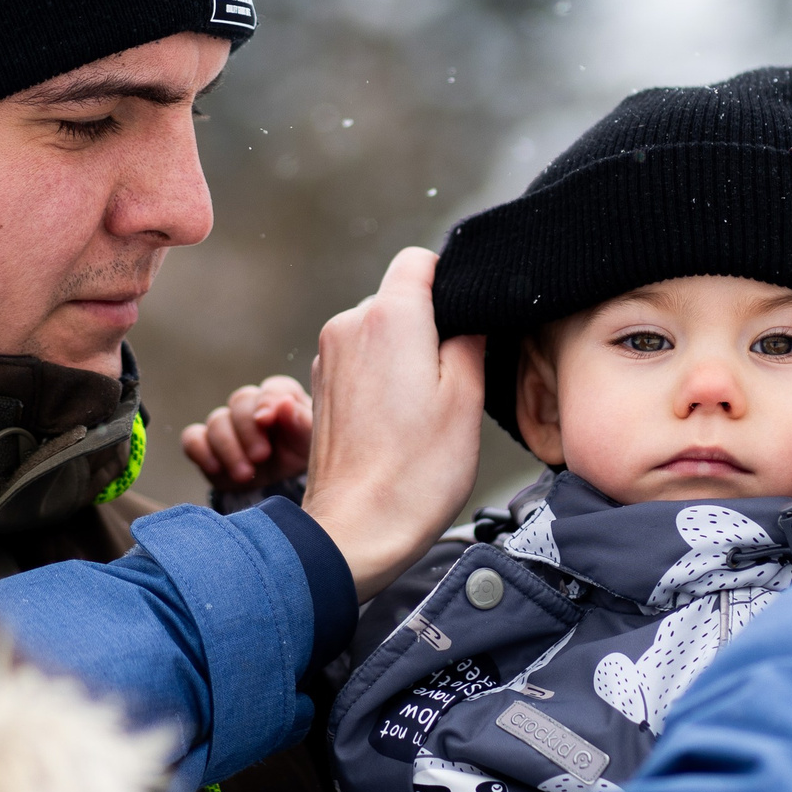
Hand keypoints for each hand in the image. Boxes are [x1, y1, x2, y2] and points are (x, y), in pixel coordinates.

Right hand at [180, 376, 312, 490]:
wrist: (281, 488)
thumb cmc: (301, 457)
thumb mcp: (310, 444)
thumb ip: (302, 423)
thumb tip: (285, 404)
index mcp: (282, 398)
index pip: (272, 388)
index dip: (267, 401)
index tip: (265, 419)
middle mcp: (252, 406)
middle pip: (241, 401)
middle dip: (248, 430)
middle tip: (261, 456)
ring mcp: (227, 424)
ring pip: (217, 421)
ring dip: (228, 448)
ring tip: (245, 475)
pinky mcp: (207, 445)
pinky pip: (192, 439)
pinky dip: (200, 451)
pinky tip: (215, 468)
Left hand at [301, 248, 485, 600]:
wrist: (356, 529)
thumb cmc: (414, 473)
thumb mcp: (466, 399)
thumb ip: (471, 341)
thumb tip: (471, 318)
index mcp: (389, 317)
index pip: (419, 262)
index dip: (450, 281)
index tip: (468, 318)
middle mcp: (349, 326)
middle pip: (399, 299)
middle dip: (431, 326)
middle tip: (456, 379)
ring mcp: (329, 357)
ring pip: (380, 332)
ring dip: (405, 357)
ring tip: (425, 410)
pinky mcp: (321, 387)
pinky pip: (360, 362)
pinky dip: (382, 379)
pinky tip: (398, 423)